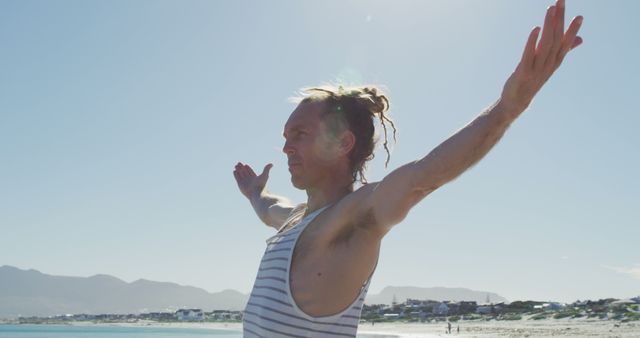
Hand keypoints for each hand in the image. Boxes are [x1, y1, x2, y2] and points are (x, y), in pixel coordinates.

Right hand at [233, 162, 272, 199]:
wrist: (257, 193)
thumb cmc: (261, 185)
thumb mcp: (265, 175)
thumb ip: (267, 169)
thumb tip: (272, 164)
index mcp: (255, 178)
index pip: (250, 172)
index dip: (248, 168)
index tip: (246, 165)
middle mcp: (249, 180)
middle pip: (245, 172)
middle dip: (242, 168)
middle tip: (239, 163)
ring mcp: (244, 182)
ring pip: (240, 175)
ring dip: (238, 170)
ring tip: (236, 165)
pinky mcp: (240, 185)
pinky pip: (237, 178)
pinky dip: (236, 175)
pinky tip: (234, 171)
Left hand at [500, 0, 582, 116]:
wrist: (516, 101)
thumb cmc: (532, 80)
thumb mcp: (549, 65)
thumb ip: (564, 50)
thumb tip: (580, 39)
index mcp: (555, 61)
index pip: (566, 43)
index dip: (573, 30)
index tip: (580, 16)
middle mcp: (549, 64)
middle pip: (556, 39)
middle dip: (559, 20)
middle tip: (560, 2)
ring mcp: (537, 69)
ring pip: (545, 45)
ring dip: (548, 26)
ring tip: (550, 9)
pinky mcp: (523, 72)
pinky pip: (529, 55)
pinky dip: (532, 41)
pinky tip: (535, 29)